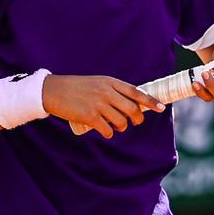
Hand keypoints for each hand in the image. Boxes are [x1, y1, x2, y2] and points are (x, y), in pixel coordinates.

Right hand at [42, 75, 165, 138]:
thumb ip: (112, 90)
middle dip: (136, 119)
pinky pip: (108, 130)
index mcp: (110, 82)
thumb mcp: (96, 83)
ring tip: (114, 125)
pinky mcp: (90, 116)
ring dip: (121, 127)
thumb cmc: (75, 88)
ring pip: (121, 121)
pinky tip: (105, 131)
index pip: (136, 92)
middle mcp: (106, 92)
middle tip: (134, 122)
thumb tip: (130, 104)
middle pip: (132, 109)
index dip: (150, 101)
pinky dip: (109, 133)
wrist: (52, 91)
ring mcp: (98, 104)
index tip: (161, 108)